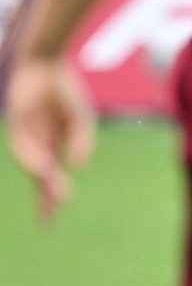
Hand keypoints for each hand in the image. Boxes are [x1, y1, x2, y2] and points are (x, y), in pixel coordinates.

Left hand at [6, 57, 95, 221]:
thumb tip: (76, 166)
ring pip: (33, 163)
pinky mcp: (16, 124)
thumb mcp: (82, 118)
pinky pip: (24, 146)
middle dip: (44, 197)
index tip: (57, 214)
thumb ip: (82, 141)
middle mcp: (37, 144)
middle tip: (48, 220)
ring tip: (56, 195)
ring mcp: (26, 135)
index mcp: (53, 144)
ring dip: (44, 180)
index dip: (52, 195)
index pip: (50, 175)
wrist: (46, 64)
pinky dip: (33, 159)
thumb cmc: (66, 90)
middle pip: (39, 176)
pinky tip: (44, 168)